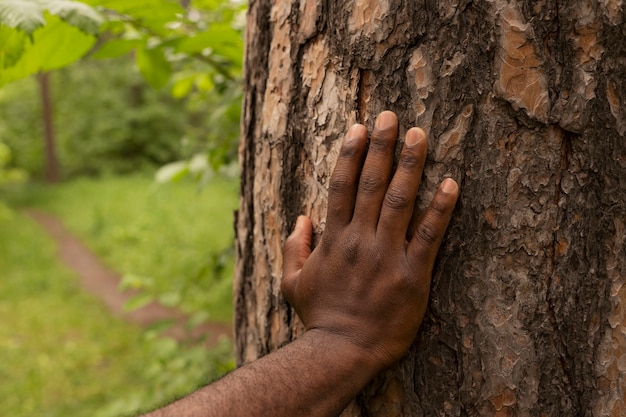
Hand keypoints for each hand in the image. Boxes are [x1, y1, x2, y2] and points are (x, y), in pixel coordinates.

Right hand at [281, 111, 458, 371]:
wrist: (343, 350)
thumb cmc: (320, 316)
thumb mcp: (292, 283)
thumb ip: (294, 247)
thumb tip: (301, 217)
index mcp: (334, 239)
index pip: (341, 187)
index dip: (350, 154)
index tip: (359, 128)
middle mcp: (360, 240)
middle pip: (371, 184)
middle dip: (381, 147)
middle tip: (391, 116)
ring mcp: (387, 255)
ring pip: (400, 201)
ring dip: (410, 165)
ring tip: (420, 135)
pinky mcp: (412, 274)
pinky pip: (429, 235)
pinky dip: (441, 208)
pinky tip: (451, 183)